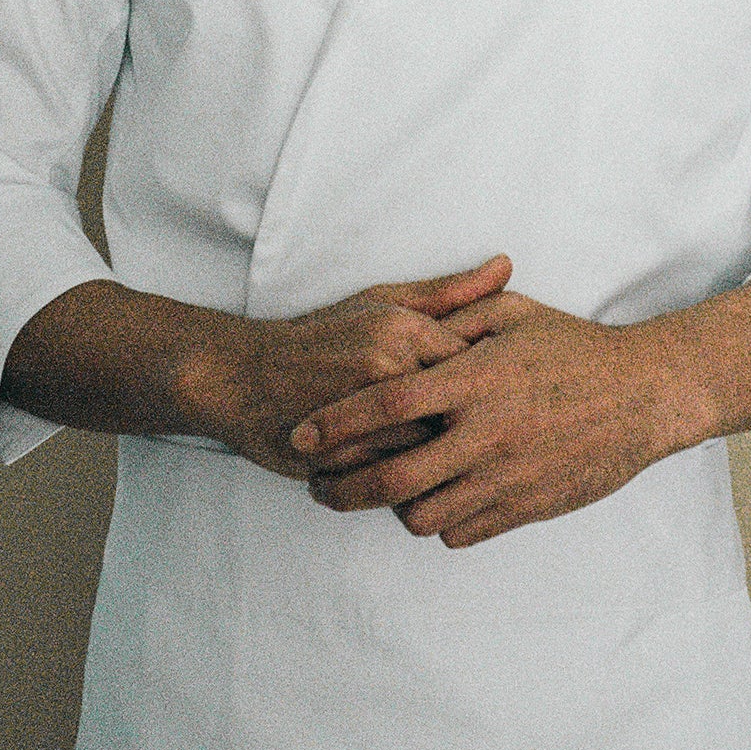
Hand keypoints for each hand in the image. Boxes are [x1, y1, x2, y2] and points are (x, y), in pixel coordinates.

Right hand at [194, 255, 514, 481]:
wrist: (243, 377)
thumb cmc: (321, 337)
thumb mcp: (383, 303)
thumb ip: (449, 293)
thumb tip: (507, 265)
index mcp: (404, 327)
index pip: (477, 363)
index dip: (487, 387)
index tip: (493, 398)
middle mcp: (386, 364)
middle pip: (459, 412)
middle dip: (469, 430)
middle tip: (481, 438)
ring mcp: (362, 410)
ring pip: (430, 451)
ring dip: (441, 463)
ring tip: (452, 465)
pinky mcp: (339, 451)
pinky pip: (394, 479)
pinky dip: (405, 483)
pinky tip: (410, 480)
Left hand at [289, 291, 683, 548]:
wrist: (646, 396)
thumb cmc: (578, 349)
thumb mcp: (517, 313)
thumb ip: (458, 311)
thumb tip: (412, 317)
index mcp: (477, 379)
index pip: (387, 404)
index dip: (336, 422)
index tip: (302, 433)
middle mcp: (486, 433)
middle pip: (393, 476)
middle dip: (342, 486)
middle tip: (318, 484)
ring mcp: (508, 476)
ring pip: (423, 515)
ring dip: (392, 507)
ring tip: (380, 492)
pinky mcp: (528, 507)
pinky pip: (462, 532)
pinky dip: (438, 522)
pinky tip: (434, 501)